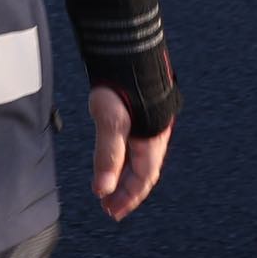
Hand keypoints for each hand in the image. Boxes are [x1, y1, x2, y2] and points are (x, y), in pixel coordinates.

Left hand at [88, 90, 170, 220]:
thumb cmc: (122, 81)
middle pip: (142, 171)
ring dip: (122, 175)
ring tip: (107, 189)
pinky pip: (132, 143)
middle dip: (125, 191)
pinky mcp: (137, 110)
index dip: (128, 198)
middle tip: (108, 207)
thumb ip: (107, 157)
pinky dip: (122, 158)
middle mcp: (154, 133)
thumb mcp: (111, 122)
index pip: (143, 179)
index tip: (112, 212)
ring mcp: (147, 121)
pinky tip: (112, 160)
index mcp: (153, 139)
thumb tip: (102, 190)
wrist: (126, 46)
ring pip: (137, 158)